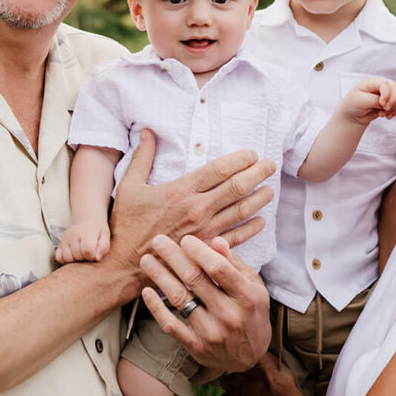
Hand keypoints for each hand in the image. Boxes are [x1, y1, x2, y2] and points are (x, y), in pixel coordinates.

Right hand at [55, 220, 109, 263]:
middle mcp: (73, 235)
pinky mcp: (60, 243)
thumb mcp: (105, 237)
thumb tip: (96, 258)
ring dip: (75, 260)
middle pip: (78, 256)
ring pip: (67, 258)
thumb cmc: (98, 231)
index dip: (92, 256)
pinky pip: (59, 258)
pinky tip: (73, 256)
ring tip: (81, 254)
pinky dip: (65, 260)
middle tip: (88, 253)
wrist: (88, 221)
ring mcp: (65, 239)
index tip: (95, 253)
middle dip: (85, 259)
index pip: (87, 251)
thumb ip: (103, 248)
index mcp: (87, 233)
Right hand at [108, 131, 275, 270]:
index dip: (239, 159)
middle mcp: (197, 209)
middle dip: (257, 174)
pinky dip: (251, 229)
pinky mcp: (206, 249)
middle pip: (236, 187)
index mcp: (181, 191)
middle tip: (271, 165)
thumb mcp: (129, 187)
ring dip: (259, 199)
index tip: (252, 153)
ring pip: (241, 211)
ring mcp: (204, 231)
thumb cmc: (126, 226)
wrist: (124, 264)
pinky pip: (236, 238)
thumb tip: (147, 131)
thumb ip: (142, 158)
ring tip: (271, 189)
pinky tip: (261, 221)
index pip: (218, 170)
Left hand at [135, 235, 270, 376]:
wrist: (251, 357)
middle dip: (173, 256)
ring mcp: (211, 332)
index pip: (218, 268)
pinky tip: (147, 291)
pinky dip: (156, 308)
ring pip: (179, 299)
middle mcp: (229, 314)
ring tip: (146, 260)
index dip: (198, 250)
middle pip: (194, 279)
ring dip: (160, 276)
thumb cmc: (252, 313)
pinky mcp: (196, 347)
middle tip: (158, 241)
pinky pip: (171, 325)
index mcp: (246, 296)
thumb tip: (215, 240)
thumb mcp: (254, 286)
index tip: (185, 239)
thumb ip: (234, 263)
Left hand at [341, 77, 395, 125]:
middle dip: (393, 100)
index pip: (385, 84)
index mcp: (371, 82)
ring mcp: (385, 94)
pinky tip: (387, 117)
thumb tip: (384, 103)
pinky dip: (394, 111)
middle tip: (385, 109)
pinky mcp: (388, 102)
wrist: (353, 115)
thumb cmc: (353, 105)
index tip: (382, 104)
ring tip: (381, 114)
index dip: (386, 94)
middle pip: (394, 88)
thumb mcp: (360, 101)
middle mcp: (380, 86)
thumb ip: (373, 100)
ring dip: (392, 107)